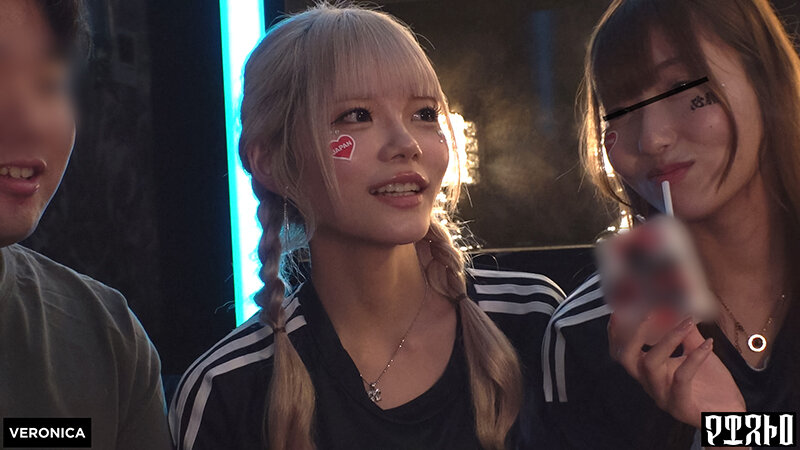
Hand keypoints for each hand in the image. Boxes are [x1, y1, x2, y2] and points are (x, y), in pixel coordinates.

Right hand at [608, 311, 745, 427]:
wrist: (729, 415)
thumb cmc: (711, 385)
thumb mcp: (695, 353)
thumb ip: (686, 333)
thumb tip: (682, 307)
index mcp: (648, 371)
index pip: (622, 351)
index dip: (617, 331)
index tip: (622, 309)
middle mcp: (649, 383)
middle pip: (626, 358)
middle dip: (633, 333)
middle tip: (650, 313)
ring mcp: (663, 396)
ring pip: (651, 365)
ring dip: (667, 340)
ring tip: (685, 324)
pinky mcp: (680, 406)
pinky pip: (681, 377)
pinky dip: (694, 357)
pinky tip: (709, 344)